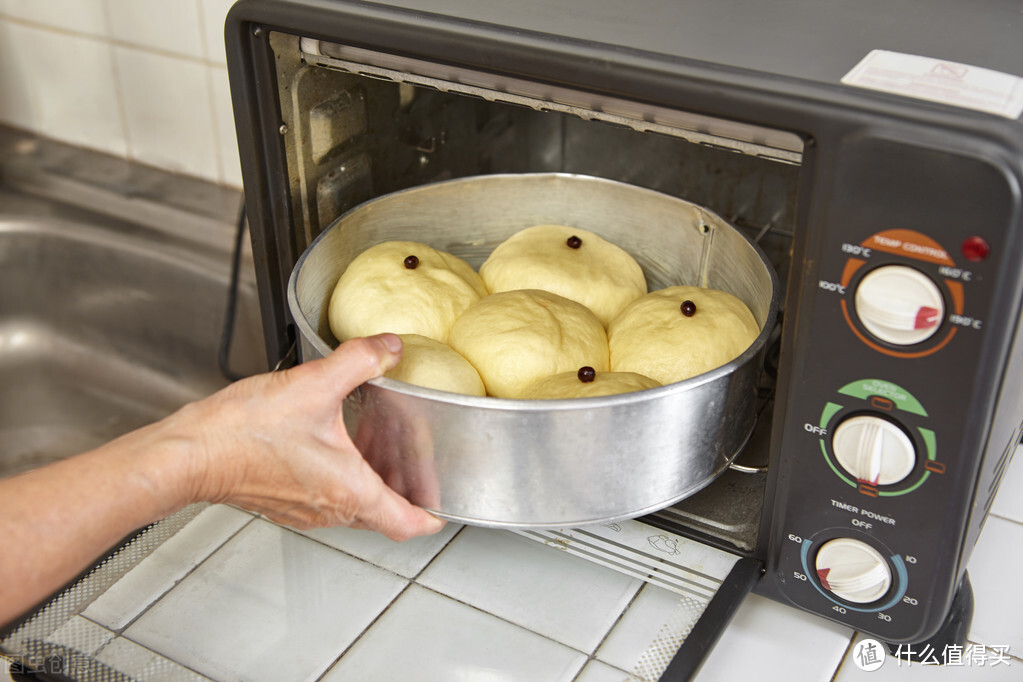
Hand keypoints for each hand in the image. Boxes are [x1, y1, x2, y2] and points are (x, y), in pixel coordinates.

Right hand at [169, 334, 445, 540]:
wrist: (187, 452)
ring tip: (374, 454)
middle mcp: (328, 509)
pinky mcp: (279, 501)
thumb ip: (360, 361)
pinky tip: (328, 446)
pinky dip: (336, 481)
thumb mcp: (314, 385)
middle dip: (401, 496)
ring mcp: (301, 509)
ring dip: (366, 486)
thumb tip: (389, 348)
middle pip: (380, 516)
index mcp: (349, 490)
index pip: (405, 522)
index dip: (430, 518)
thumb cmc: (243, 433)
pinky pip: (321, 499)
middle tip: (413, 474)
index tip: (442, 512)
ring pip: (350, 509)